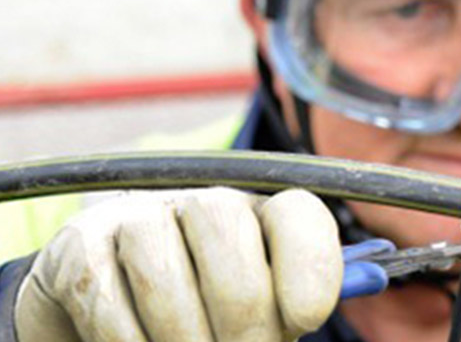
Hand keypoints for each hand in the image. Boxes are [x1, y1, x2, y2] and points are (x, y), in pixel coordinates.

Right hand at [14, 188, 341, 341]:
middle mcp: (203, 203)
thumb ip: (285, 309)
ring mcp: (139, 216)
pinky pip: (106, 301)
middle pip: (228, 232)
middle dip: (243, 319)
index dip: (308, 264)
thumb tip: (305, 312)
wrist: (118, 315)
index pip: (298, 214)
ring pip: (166, 275)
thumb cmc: (208, 319)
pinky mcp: (82, 244)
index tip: (304, 319)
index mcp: (261, 217)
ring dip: (184, 340)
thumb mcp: (258, 314)